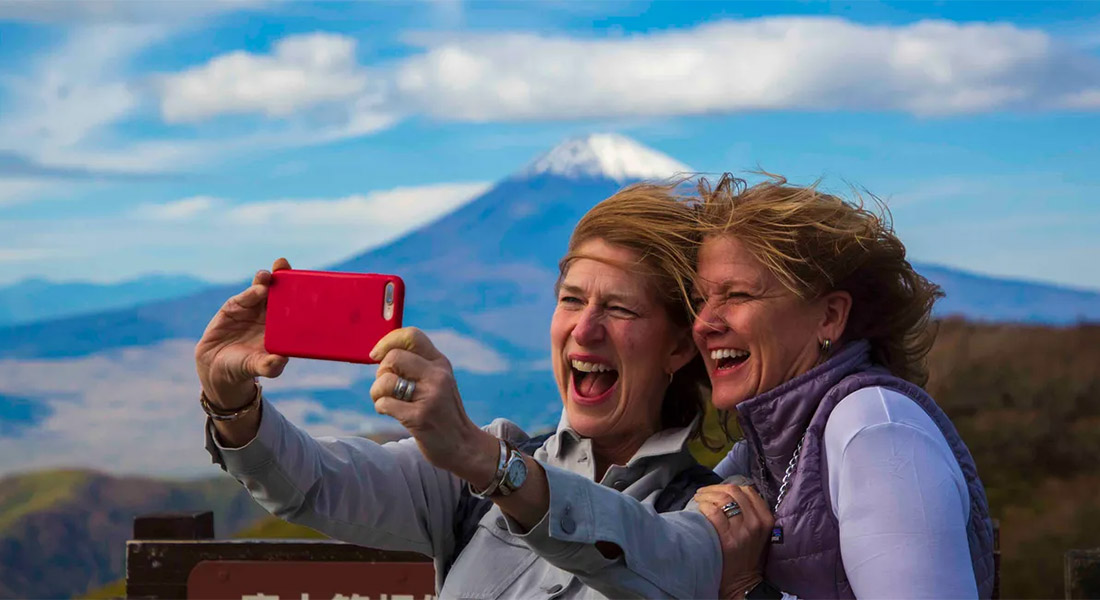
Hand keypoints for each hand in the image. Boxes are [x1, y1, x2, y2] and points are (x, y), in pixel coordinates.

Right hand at [195, 258, 290, 408]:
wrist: (217, 366)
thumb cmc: (245, 367)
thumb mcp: (258, 367)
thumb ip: (269, 366)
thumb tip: (281, 360)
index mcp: (283, 326)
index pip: (295, 305)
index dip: (301, 292)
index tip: (308, 281)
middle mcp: (270, 314)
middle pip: (280, 291)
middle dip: (283, 276)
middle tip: (284, 265)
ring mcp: (253, 308)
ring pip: (262, 289)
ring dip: (266, 280)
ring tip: (268, 277)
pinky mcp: (235, 306)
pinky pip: (245, 297)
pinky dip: (251, 292)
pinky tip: (258, 289)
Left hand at [368, 327, 496, 482]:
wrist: (463, 446)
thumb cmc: (442, 413)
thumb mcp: (438, 382)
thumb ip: (418, 366)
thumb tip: (380, 354)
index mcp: (441, 363)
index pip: (412, 336)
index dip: (388, 341)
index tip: (376, 355)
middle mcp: (438, 376)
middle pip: (393, 357)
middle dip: (380, 373)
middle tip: (386, 387)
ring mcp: (430, 396)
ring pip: (385, 380)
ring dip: (376, 392)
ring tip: (385, 401)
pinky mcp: (420, 417)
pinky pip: (384, 403)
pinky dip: (381, 408)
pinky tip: (390, 413)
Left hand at [695, 481, 773, 598]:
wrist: (743, 583)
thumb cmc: (747, 556)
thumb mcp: (759, 533)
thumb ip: (751, 513)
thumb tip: (731, 493)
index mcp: (766, 519)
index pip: (748, 491)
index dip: (730, 487)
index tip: (719, 490)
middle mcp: (756, 523)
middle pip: (734, 491)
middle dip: (715, 488)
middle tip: (704, 492)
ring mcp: (742, 531)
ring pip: (723, 499)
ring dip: (707, 495)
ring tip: (698, 498)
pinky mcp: (727, 539)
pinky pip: (714, 512)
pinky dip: (704, 506)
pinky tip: (698, 507)